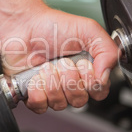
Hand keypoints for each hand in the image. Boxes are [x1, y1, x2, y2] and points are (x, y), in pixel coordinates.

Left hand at [0, 8, 117, 113]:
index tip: (82, 65)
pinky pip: (39, 106)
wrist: (23, 25)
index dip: (91, 83)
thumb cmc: (52, 26)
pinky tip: (35, 77)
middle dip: (69, 80)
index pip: (99, 92)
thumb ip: (107, 50)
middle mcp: (70, 82)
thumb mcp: (88, 30)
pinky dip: (37, 92)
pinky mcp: (33, 93)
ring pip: (59, 104)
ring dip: (52, 84)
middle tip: (62, 62)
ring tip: (46, 66)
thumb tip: (106, 75)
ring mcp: (51, 89)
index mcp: (86, 70)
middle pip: (79, 100)